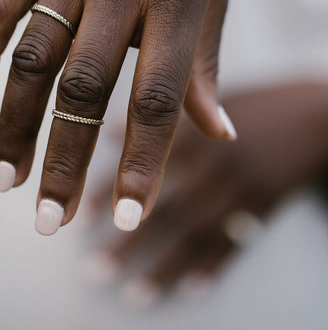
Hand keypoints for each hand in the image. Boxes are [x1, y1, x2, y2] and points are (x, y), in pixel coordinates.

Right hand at [0, 0, 231, 233]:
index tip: (130, 216)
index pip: (159, 99)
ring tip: (5, 181)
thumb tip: (216, 134)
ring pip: (35, 57)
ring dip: (16, 125)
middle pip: (85, 88)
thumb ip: (206, 61)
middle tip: (48, 221)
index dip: (144, 163)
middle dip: (65, 162)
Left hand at [82, 82, 327, 303]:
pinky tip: (189, 289)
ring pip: (199, 234)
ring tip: (130, 293)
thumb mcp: (215, 95)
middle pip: (170, 208)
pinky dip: (213, 267)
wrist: (317, 115)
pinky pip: (237, 243)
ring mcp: (244, 190)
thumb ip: (166, 115)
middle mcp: (218, 163)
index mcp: (201, 131)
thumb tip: (112, 128)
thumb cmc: (260, 102)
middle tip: (92, 268)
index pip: (147, 166)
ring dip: (164, 266)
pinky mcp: (265, 208)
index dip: (113, 190)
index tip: (83, 216)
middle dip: (129, 241)